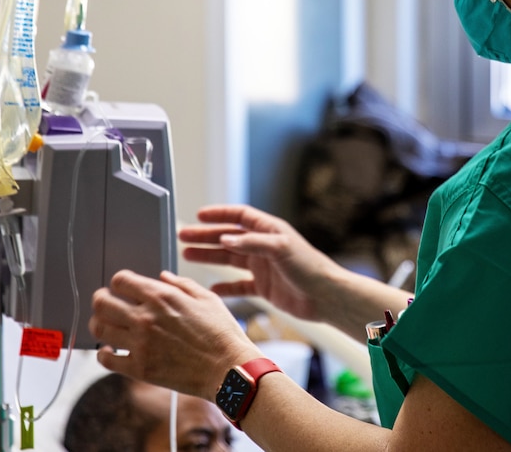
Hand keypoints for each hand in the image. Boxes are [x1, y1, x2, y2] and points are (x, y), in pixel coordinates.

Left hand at [89, 269, 259, 399]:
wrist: (228, 369)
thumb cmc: (221, 332)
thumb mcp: (207, 298)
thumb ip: (181, 284)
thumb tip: (162, 277)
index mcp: (161, 297)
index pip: (120, 281)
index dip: (118, 282)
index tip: (121, 288)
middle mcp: (145, 318)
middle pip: (102, 302)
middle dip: (100, 299)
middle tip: (104, 302)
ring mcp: (140, 344)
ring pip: (99, 329)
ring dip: (98, 324)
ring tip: (104, 325)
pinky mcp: (140, 368)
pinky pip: (106, 359)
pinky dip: (103, 353)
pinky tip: (109, 350)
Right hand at [180, 204, 343, 322]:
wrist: (326, 297)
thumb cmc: (310, 268)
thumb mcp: (280, 249)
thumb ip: (252, 243)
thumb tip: (225, 238)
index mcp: (269, 230)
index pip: (239, 216)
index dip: (218, 214)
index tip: (198, 215)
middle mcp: (264, 246)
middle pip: (228, 237)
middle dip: (206, 236)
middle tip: (184, 236)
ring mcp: (263, 266)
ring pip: (230, 259)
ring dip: (210, 257)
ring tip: (187, 256)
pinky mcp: (264, 287)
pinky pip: (239, 285)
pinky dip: (225, 286)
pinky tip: (211, 289)